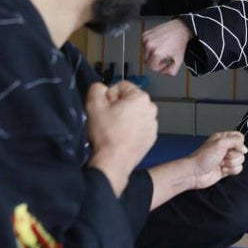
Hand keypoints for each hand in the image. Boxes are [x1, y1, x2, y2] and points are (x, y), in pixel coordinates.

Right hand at [86, 81, 157, 195]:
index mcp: (141, 97)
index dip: (109, 96)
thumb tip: (101, 88)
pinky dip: (131, 130)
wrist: (114, 161)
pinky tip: (121, 137)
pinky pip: (139, 127)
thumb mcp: (94, 105)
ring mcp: (152, 124)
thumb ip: (96, 89)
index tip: (105, 108)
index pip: (121, 86)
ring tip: (114, 130)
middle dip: (118, 107)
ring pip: (134, 114)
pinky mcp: (151, 137)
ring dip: (125, 119)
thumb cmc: (106, 134)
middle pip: (129, 100)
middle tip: (108, 120)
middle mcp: (151, 109)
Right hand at [142, 19, 193, 75]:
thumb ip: (171, 71)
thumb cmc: (179, 42)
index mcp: (156, 52)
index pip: (152, 67)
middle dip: (155, 62)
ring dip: (153, 54)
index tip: (165, 63)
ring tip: (163, 49)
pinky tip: (159, 44)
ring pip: (145, 54)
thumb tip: (164, 72)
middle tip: (164, 57)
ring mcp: (146, 39)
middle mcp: (149, 45)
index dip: (159, 67)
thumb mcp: (178, 61)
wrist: (180, 29)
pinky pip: (145, 45)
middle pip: (147, 62)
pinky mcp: (145, 35)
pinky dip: (151, 46)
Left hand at [188, 131, 247, 189]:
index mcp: (223, 138)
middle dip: (233, 155)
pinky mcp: (227, 169)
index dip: (239, 144)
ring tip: (221, 164)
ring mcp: (226, 159)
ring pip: (240, 160)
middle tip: (223, 156)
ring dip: (231, 164)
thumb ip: (236, 142)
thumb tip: (245, 149)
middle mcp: (225, 148)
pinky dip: (231, 170)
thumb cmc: (203, 157)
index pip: (239, 137)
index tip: (231, 147)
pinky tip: (222, 170)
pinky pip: (238, 169)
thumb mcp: (220, 143)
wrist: (195, 173)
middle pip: (241, 151)